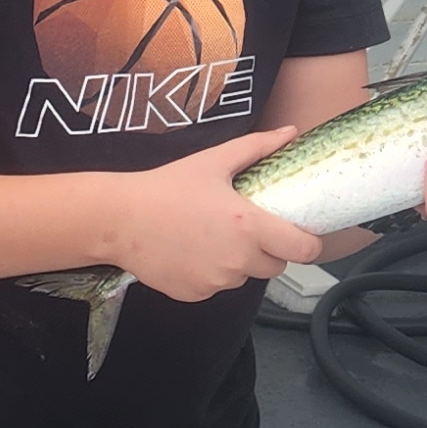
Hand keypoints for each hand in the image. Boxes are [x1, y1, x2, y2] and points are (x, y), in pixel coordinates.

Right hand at [109, 126, 323, 301]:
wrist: (119, 219)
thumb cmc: (165, 188)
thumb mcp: (212, 162)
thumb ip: (256, 148)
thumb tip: (289, 132)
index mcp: (249, 226)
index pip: (303, 249)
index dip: (307, 243)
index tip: (300, 235)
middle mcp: (237, 259)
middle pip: (276, 266)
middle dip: (269, 251)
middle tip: (246, 231)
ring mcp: (216, 281)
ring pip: (244, 278)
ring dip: (238, 263)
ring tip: (212, 238)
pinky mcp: (195, 294)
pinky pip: (216, 287)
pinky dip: (210, 275)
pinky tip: (191, 253)